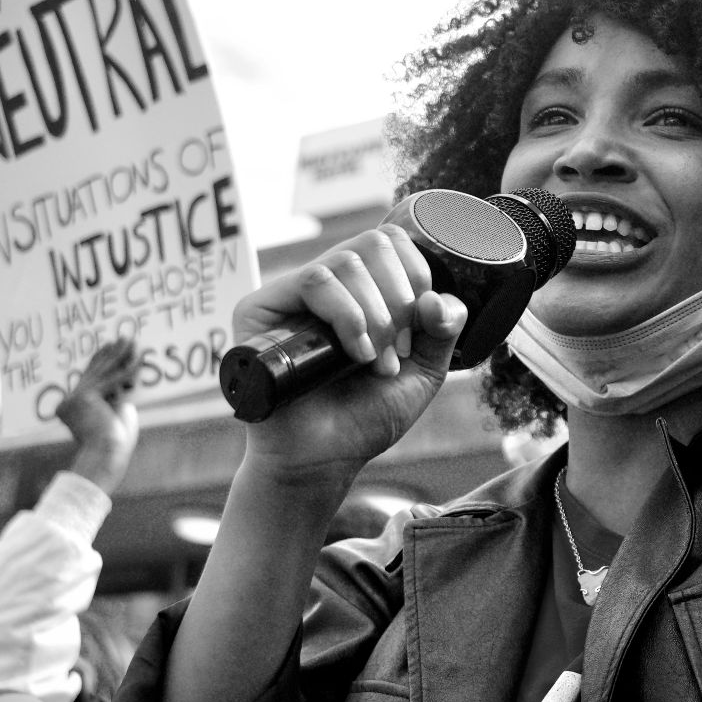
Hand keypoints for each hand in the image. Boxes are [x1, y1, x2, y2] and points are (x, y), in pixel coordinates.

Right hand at [61, 337, 145, 492]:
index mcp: (71, 406)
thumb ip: (115, 397)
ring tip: (133, 341)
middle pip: (95, 371)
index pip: (88, 377)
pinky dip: (128, 370)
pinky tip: (138, 359)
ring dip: (121, 356)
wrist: (105, 456)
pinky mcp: (84, 397)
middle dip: (113, 354)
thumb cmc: (114, 443)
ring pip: (104, 373)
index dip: (101, 359)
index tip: (111, 345)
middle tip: (126, 338)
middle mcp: (69, 401)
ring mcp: (74, 398)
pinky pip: (111, 380)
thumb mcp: (113, 415)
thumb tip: (127, 382)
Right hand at [234, 225, 466, 484]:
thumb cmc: (364, 417)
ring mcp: (290, 294)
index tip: (416, 330)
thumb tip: (438, 297)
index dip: (416, 275)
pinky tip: (354, 353)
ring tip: (375, 362)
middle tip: (396, 351)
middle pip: (374, 244)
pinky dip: (346, 315)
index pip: (392, 241)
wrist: (323, 460)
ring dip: (376, 316)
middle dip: (400, 299)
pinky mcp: (259, 308)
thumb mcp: (423, 371)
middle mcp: (324, 284)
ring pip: (346, 262)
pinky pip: (313, 281)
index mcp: (359, 288)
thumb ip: (442, 330)